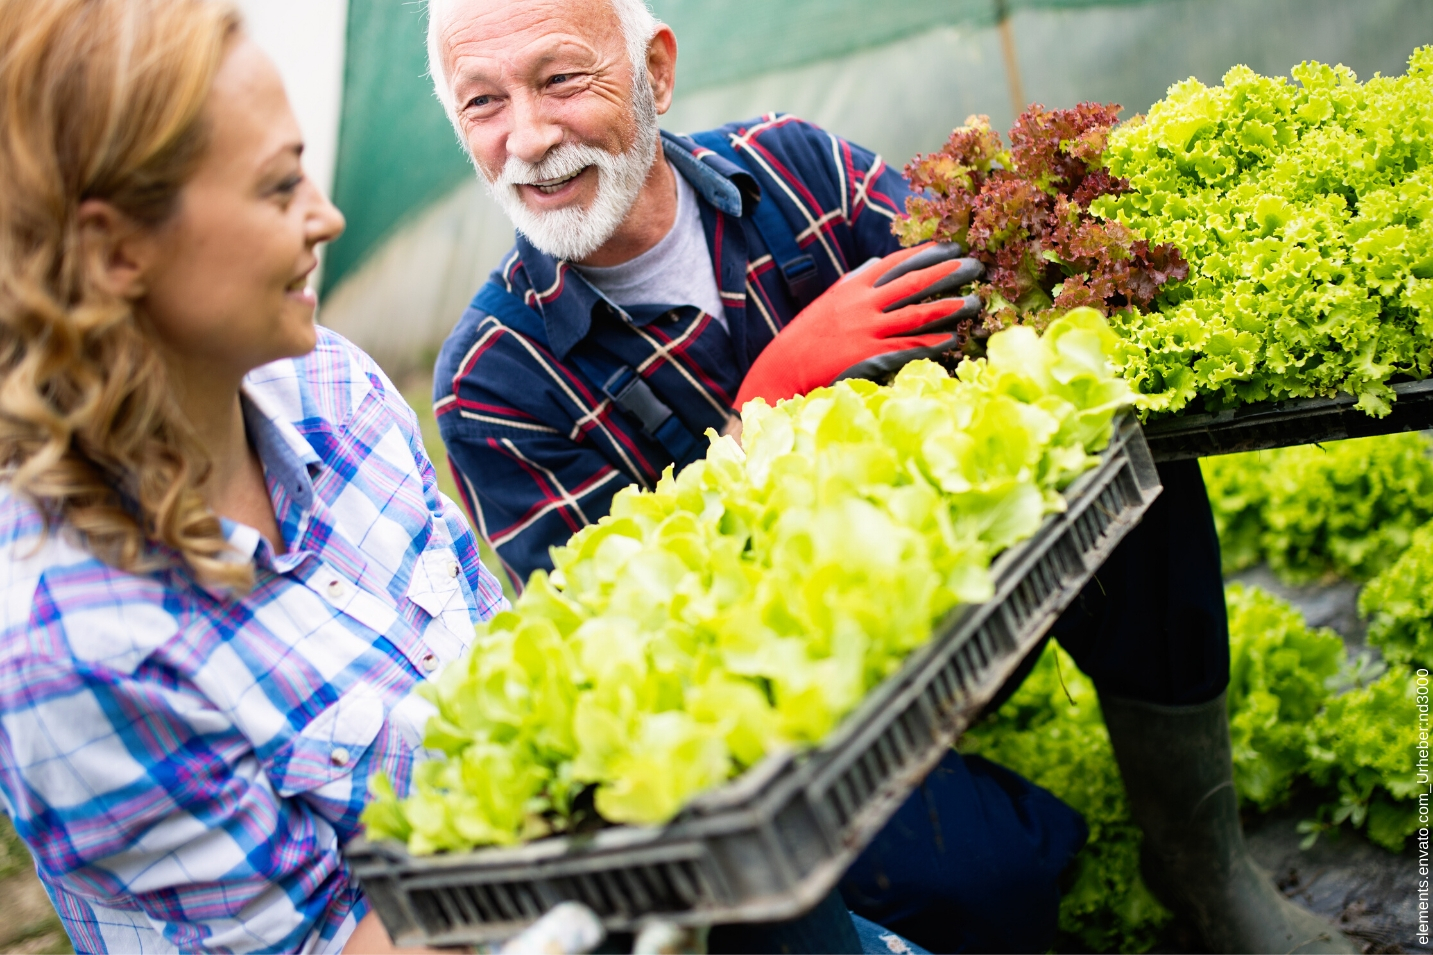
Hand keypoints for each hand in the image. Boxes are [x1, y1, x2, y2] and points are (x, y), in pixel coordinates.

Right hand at [735, 242, 982, 406]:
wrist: (782, 370)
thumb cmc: (806, 337)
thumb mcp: (828, 301)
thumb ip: (854, 281)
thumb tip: (875, 263)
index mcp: (854, 288)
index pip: (896, 264)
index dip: (927, 254)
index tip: (952, 246)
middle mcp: (862, 305)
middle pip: (913, 284)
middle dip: (948, 273)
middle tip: (976, 266)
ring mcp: (866, 331)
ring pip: (916, 315)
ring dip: (948, 308)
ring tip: (974, 303)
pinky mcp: (868, 357)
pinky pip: (907, 348)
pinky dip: (931, 343)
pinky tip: (952, 339)